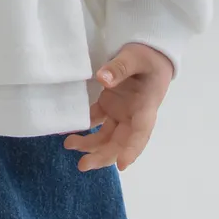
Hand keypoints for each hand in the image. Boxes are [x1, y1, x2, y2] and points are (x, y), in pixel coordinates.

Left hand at [62, 43, 173, 172]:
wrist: (150, 53)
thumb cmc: (147, 56)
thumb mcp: (135, 57)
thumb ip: (120, 68)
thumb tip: (103, 79)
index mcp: (145, 107)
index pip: (140, 133)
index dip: (132, 150)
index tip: (122, 165)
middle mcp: (133, 116)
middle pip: (120, 142)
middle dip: (103, 156)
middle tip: (82, 165)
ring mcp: (120, 112)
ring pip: (107, 136)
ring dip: (90, 145)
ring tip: (69, 145)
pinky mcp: (110, 106)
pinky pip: (96, 120)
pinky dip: (83, 127)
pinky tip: (68, 131)